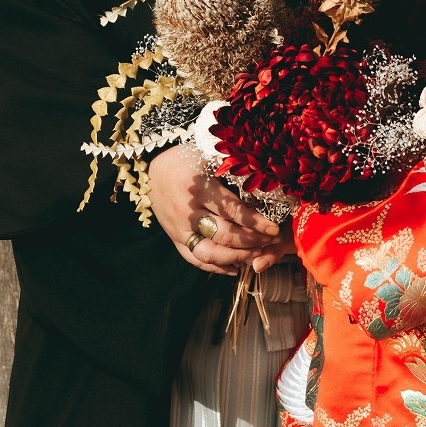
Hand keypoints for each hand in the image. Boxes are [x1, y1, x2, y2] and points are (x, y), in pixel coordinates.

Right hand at [147, 144, 290, 275]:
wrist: (152, 169)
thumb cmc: (185, 158)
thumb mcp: (209, 158)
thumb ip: (231, 173)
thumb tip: (262, 185)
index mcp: (200, 189)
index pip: (232, 211)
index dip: (255, 222)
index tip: (273, 228)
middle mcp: (189, 214)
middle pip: (224, 235)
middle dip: (252, 241)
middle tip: (271, 240)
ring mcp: (180, 230)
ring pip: (210, 253)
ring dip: (236, 257)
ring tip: (257, 253)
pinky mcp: (175, 239)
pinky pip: (194, 259)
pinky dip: (215, 267)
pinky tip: (235, 268)